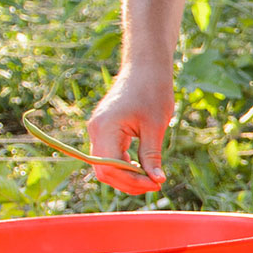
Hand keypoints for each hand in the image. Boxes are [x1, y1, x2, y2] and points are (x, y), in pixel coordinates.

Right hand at [84, 73, 171, 193]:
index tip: (155, 184)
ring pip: (104, 165)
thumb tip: (156, 181)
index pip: (109, 168)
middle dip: (128, 182)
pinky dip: (123, 165)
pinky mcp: (103, 129)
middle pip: (103, 171)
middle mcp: (96, 130)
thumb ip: (152, 156)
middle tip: (154, 185)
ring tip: (150, 178)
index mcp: (105, 128)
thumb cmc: (152, 91)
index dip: (131, 182)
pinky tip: (140, 167)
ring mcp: (97, 130)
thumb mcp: (156, 126)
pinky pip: (108, 155)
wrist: (145, 67)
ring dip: (125, 176)